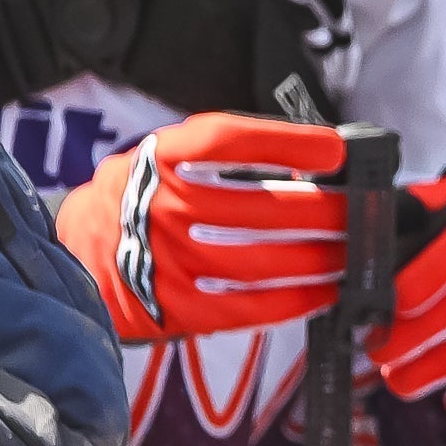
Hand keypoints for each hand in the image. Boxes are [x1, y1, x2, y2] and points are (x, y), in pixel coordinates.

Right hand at [56, 110, 355, 343]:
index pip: (228, 139)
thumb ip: (226, 156)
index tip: (334, 151)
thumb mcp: (169, 157)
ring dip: (321, 258)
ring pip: (264, 260)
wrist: (82, 251)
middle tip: (363, 213)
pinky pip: (249, 307)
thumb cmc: (147, 197)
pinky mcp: (176, 307)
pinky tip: (324, 292)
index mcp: (162, 157)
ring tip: (353, 254)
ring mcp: (168, 259)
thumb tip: (317, 163)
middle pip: (262, 206)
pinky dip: (296, 300)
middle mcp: (163, 205)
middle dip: (327, 212)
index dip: (286, 142)